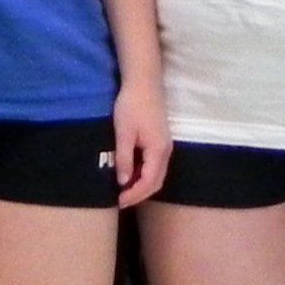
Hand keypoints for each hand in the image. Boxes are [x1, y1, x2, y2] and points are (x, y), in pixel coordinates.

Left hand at [111, 72, 170, 208]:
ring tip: (123, 190)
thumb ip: (125, 158)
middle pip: (156, 182)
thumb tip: (123, 182)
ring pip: (156, 174)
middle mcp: (166, 151)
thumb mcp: (124, 133)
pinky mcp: (160, 140)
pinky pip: (154, 165)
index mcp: (158, 151)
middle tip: (120, 201)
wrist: (144, 83)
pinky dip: (143, 174)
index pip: (149, 182)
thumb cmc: (132, 106)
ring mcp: (165, 146)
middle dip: (139, 194)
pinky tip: (130, 174)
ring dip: (142, 185)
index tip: (118, 201)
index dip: (134, 194)